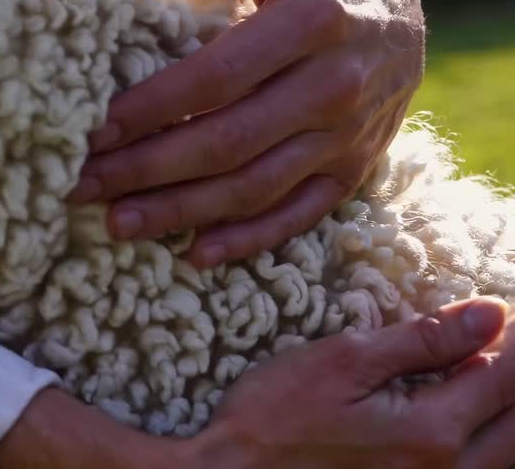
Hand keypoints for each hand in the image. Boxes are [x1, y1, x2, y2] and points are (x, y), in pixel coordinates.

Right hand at [0, 298, 512, 468]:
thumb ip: (420, 341)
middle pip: (513, 421)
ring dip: (505, 413)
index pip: (503, 376)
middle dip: (514, 373)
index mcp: (431, 431)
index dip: (512, 338)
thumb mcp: (342, 362)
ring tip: (489, 376)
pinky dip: (486, 443)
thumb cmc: (272, 418)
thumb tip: (490, 315)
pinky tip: (470, 422)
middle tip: (505, 340)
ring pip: (502, 453)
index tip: (505, 310)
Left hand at [70, 0, 425, 267]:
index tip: (94, 130)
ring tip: (117, 223)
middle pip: (226, 142)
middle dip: (147, 170)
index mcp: (314, 24)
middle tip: (81, 186)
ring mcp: (345, 138)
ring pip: (254, 187)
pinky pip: (297, 216)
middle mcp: (333, 87)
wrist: (406, 23)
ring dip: (182, 212)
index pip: (217, 76)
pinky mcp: (350, 173)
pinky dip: (246, 240)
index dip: (152, 107)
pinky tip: (193, 254)